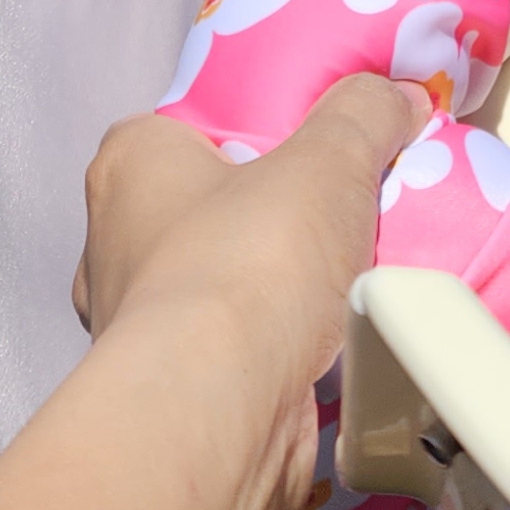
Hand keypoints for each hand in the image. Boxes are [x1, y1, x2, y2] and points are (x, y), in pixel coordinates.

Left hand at [72, 80, 434, 509]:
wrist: (220, 414)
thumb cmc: (252, 262)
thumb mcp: (329, 159)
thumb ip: (365, 113)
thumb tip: (398, 95)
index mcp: (128, 167)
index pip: (179, 128)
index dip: (242, 131)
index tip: (302, 144)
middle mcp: (111, 246)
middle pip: (203, 210)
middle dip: (265, 217)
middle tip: (336, 213)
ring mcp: (132, 330)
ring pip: (216, 290)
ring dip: (271, 293)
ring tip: (346, 282)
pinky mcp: (168, 397)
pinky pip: (230, 356)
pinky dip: (272, 353)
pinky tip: (327, 346)